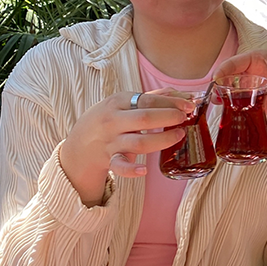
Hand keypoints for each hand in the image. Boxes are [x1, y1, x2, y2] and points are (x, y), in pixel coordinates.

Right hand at [60, 89, 195, 204]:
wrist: (78, 145)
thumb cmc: (107, 120)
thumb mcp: (122, 103)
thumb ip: (151, 98)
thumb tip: (182, 95)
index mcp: (117, 102)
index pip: (147, 100)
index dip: (170, 103)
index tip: (188, 106)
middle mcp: (113, 121)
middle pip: (144, 119)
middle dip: (167, 117)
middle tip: (184, 119)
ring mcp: (110, 142)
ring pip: (138, 143)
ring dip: (161, 140)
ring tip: (178, 136)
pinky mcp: (109, 161)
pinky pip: (120, 166)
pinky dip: (132, 170)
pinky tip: (144, 170)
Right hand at [215, 50, 266, 125]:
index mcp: (258, 58)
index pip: (236, 61)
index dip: (224, 69)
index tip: (216, 78)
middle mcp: (251, 71)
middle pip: (229, 75)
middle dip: (220, 83)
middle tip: (214, 94)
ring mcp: (250, 86)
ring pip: (231, 89)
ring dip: (223, 95)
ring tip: (217, 102)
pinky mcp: (252, 101)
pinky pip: (238, 102)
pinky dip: (230, 105)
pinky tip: (225, 110)